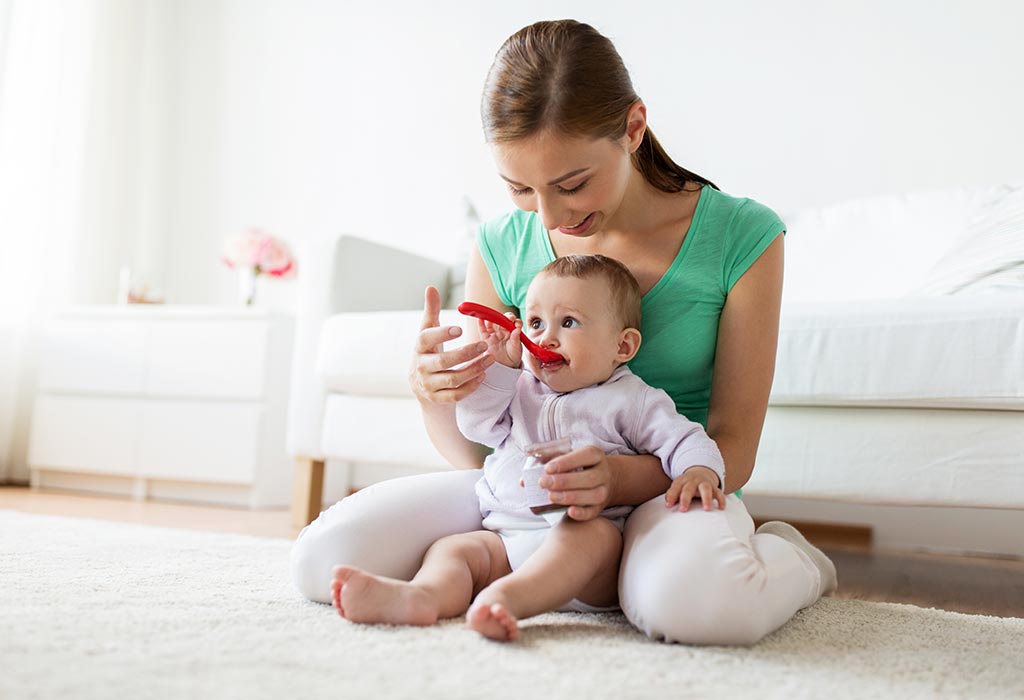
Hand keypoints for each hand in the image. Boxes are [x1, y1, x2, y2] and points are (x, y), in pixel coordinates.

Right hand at [408, 286, 494, 403]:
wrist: (420, 385)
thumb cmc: (428, 351)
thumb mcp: (428, 331)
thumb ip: (431, 310)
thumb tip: (431, 287)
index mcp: (419, 347)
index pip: (426, 339)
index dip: (441, 333)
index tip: (460, 328)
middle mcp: (421, 367)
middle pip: (443, 361)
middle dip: (466, 353)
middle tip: (484, 345)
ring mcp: (428, 384)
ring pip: (453, 379)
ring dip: (474, 369)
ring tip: (489, 359)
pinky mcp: (437, 398)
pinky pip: (456, 394)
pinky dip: (471, 386)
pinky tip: (483, 375)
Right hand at [476, 313, 522, 367]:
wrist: (504, 367)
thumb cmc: (512, 357)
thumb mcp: (517, 349)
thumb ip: (516, 339)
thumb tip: (517, 329)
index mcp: (513, 333)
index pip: (515, 323)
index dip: (516, 321)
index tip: (517, 323)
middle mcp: (504, 332)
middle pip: (504, 320)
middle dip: (506, 317)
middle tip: (509, 318)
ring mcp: (495, 335)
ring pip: (493, 323)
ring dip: (493, 318)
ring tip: (494, 316)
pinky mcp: (487, 339)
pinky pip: (483, 330)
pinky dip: (481, 324)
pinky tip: (481, 319)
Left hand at [537, 445, 614, 520]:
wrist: (605, 479)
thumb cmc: (578, 467)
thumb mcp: (569, 458)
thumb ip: (547, 465)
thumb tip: (524, 481)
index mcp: (595, 456)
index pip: (585, 456)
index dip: (566, 462)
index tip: (548, 468)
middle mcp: (603, 472)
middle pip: (589, 477)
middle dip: (564, 481)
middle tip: (543, 483)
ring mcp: (604, 490)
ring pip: (593, 495)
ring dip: (570, 496)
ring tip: (551, 497)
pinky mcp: (600, 507)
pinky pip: (593, 512)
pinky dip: (582, 513)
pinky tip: (570, 511)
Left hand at [665, 467, 725, 511]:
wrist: (700, 473)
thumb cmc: (686, 485)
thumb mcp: (678, 487)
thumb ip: (672, 495)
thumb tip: (667, 505)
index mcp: (682, 481)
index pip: (675, 488)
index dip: (671, 496)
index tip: (668, 506)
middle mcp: (693, 481)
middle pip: (689, 489)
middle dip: (685, 499)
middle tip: (683, 510)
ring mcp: (705, 483)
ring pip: (706, 488)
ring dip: (706, 498)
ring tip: (707, 509)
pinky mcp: (714, 488)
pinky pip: (719, 493)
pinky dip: (721, 500)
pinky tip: (721, 508)